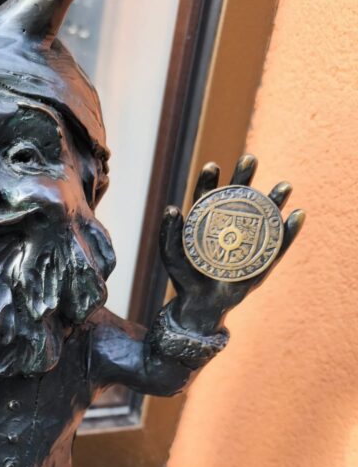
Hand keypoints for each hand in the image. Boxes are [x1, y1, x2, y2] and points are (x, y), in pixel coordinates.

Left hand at [160, 154, 304, 331]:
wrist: (200, 307)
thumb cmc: (185, 279)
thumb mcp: (172, 257)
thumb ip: (168, 235)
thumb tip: (172, 208)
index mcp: (207, 223)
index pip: (208, 197)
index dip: (210, 180)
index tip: (212, 166)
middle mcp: (230, 227)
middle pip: (238, 198)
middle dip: (245, 178)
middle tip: (250, 159)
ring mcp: (248, 243)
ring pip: (263, 217)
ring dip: (274, 200)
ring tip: (284, 186)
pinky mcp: (261, 261)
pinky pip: (278, 244)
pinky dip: (289, 231)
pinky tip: (297, 215)